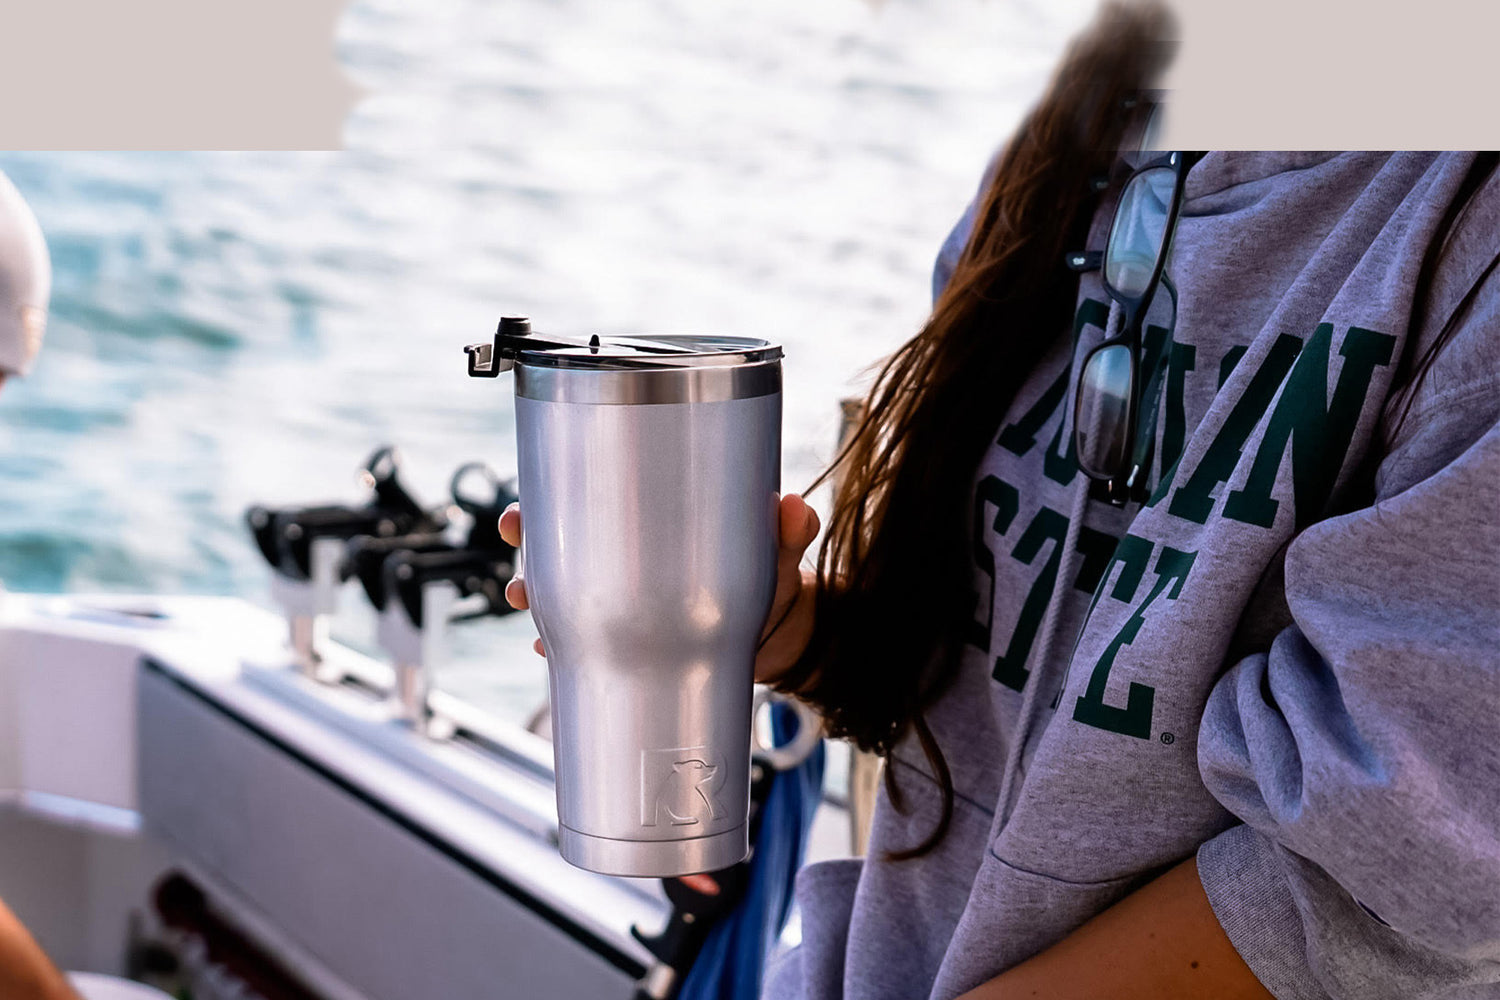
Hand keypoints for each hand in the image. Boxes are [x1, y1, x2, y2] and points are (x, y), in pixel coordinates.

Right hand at [498, 494, 820, 681]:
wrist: (776, 634)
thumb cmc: (770, 575)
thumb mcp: (778, 549)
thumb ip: (789, 529)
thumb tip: (793, 507)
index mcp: (653, 524)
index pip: (592, 499)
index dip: (550, 496)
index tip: (527, 502)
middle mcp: (626, 561)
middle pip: (560, 544)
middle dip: (528, 542)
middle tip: (519, 542)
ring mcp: (623, 605)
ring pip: (561, 595)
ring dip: (534, 597)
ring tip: (526, 604)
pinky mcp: (631, 643)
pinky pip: (586, 645)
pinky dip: (564, 649)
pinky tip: (549, 651)